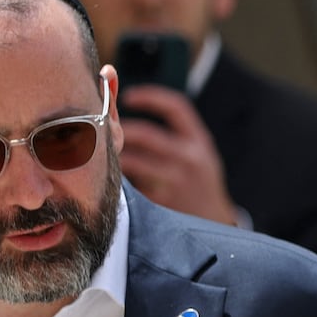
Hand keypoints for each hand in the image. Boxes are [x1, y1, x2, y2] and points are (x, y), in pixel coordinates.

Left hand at [117, 85, 242, 225]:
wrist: (214, 221)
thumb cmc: (199, 183)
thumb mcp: (199, 154)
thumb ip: (176, 136)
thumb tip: (135, 115)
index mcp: (199, 141)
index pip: (175, 107)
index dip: (150, 97)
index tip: (129, 95)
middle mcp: (190, 158)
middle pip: (145, 134)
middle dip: (119, 129)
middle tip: (104, 129)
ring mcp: (175, 181)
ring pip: (131, 161)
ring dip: (114, 156)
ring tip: (102, 154)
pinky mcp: (161, 202)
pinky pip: (130, 184)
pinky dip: (117, 178)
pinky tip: (109, 178)